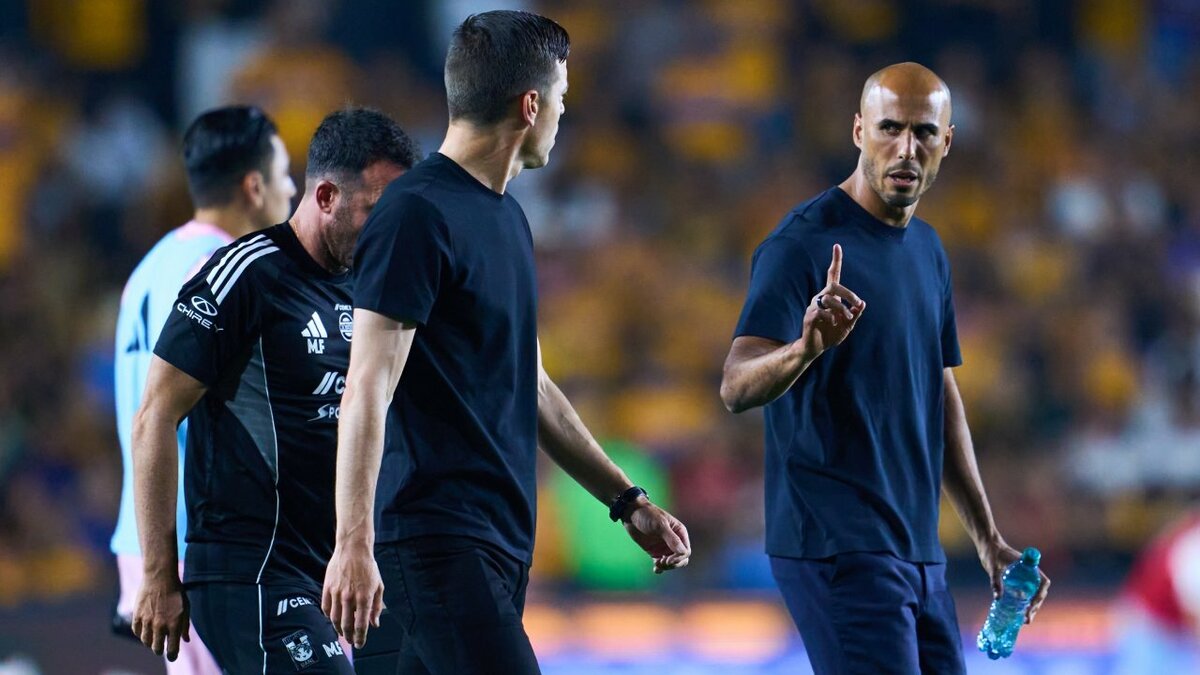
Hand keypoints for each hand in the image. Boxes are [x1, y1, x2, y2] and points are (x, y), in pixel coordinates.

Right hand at [131, 572, 189, 660]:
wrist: (160, 577)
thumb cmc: (176, 592)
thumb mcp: (186, 608)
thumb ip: (185, 626)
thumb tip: (186, 640)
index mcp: (175, 624)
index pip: (172, 649)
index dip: (172, 656)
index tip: (172, 656)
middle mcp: (160, 625)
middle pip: (156, 649)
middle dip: (160, 650)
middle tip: (161, 647)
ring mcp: (147, 621)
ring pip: (146, 642)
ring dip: (150, 641)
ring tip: (154, 636)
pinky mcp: (137, 616)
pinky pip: (136, 632)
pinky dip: (141, 633)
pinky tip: (146, 628)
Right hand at [322, 542, 384, 648]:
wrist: (353, 549)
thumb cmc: (369, 568)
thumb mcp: (379, 586)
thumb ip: (377, 607)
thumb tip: (374, 625)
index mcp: (364, 598)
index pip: (360, 625)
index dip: (360, 638)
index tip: (360, 644)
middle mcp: (349, 597)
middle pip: (346, 625)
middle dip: (349, 637)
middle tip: (351, 641)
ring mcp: (336, 593)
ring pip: (334, 619)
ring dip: (338, 629)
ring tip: (343, 633)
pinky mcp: (327, 588)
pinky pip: (326, 608)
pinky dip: (329, 617)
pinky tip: (334, 619)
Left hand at [623, 499, 690, 573]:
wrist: (631, 513)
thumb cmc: (648, 515)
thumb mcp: (660, 525)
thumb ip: (672, 538)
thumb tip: (683, 553)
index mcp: (679, 533)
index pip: (685, 551)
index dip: (679, 558)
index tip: (668, 560)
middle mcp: (674, 541)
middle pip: (681, 560)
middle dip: (674, 564)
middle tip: (663, 562)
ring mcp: (665, 547)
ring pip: (672, 563)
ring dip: (666, 567)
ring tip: (657, 564)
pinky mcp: (655, 552)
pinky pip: (661, 564)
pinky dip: (660, 568)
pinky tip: (656, 569)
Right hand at [796, 244, 864, 359]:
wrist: (815, 348)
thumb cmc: (831, 334)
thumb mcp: (848, 325)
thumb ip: (855, 314)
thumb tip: (863, 304)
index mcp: (831, 297)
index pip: (833, 275)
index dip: (835, 261)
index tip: (837, 246)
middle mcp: (821, 298)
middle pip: (834, 285)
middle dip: (849, 294)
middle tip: (858, 304)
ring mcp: (814, 306)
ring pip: (829, 298)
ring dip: (842, 308)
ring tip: (847, 319)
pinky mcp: (809, 316)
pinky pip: (821, 311)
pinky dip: (831, 317)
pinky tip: (833, 324)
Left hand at [980, 540, 1050, 623]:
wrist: (987, 546)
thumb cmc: (991, 553)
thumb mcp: (992, 568)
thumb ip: (995, 581)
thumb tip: (997, 598)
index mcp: (1028, 566)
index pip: (1042, 582)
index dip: (1041, 594)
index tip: (1032, 604)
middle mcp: (1029, 573)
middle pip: (1039, 591)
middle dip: (1035, 606)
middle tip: (1027, 618)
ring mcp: (1024, 577)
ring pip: (1033, 594)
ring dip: (1032, 607)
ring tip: (1026, 620)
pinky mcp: (1017, 580)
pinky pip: (1025, 593)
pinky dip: (1024, 603)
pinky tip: (1019, 613)